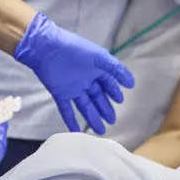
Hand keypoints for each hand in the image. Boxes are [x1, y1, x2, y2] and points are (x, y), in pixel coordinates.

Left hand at [13, 13, 135, 133]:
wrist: (47, 47)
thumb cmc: (75, 48)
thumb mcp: (100, 57)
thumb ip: (116, 70)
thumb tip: (131, 84)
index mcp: (95, 69)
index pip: (107, 83)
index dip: (114, 92)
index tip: (120, 101)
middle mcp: (85, 79)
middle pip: (97, 97)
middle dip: (105, 109)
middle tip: (112, 121)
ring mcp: (72, 88)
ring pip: (85, 106)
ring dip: (93, 118)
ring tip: (101, 130)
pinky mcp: (60, 94)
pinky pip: (67, 110)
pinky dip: (71, 121)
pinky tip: (76, 131)